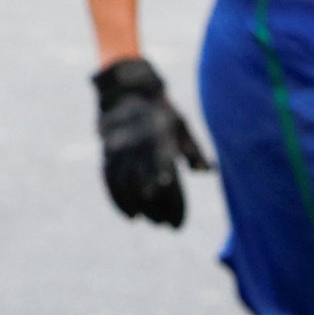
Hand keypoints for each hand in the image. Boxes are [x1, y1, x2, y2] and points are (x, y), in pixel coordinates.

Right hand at [92, 57, 212, 227]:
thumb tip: (207, 172)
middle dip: (154, 209)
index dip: (172, 204)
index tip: (178, 222)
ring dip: (134, 207)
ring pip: (124, 187)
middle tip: (163, 225)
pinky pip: (108, 180)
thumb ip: (193, 150)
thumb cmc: (162, 111)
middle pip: (145, 187)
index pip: (167, 181)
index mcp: (161, 142)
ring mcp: (119, 150)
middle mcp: (138, 148)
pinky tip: (128, 213)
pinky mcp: (106, 152)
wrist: (128, 89)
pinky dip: (117, 199)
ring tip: (145, 221)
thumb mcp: (182, 126)